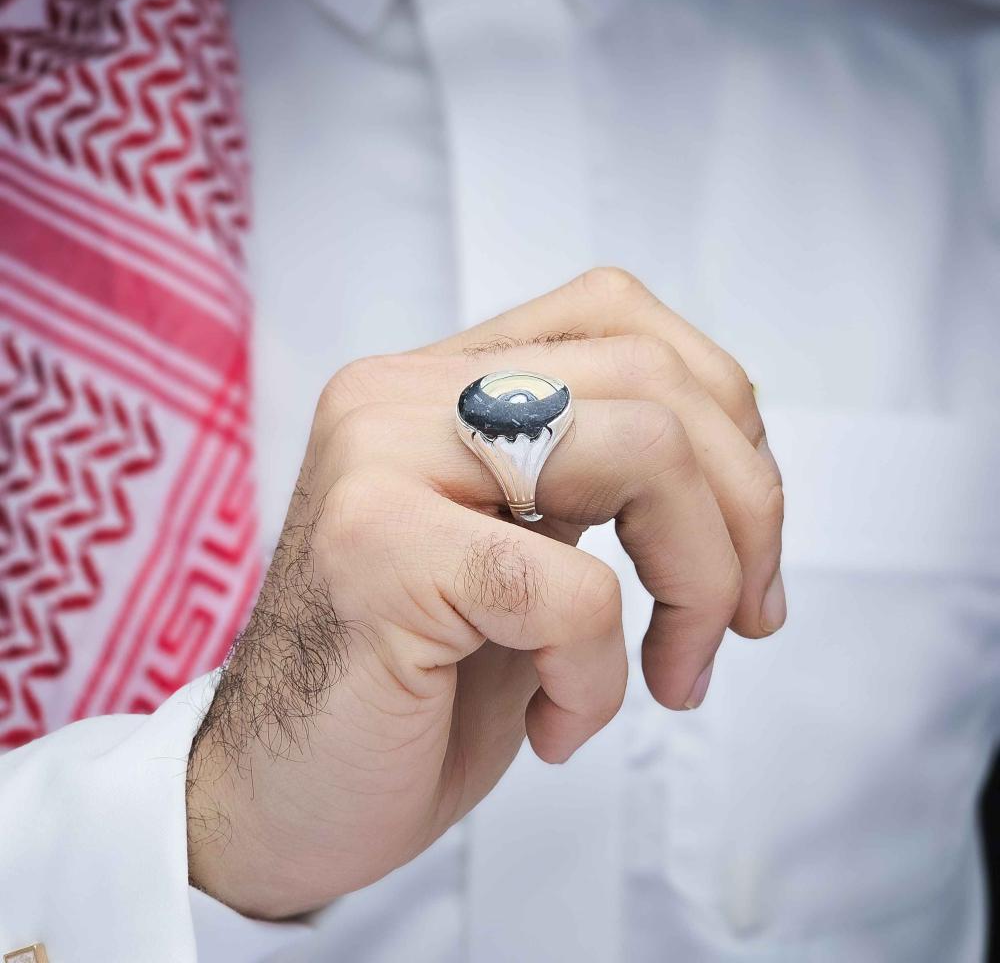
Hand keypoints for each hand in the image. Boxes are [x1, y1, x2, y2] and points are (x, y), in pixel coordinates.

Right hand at [186, 268, 784, 918]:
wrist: (280, 793)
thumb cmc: (415, 684)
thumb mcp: (525, 549)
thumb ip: (595, 478)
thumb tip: (743, 470)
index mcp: (438, 381)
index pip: (619, 314)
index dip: (722, 416)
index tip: (744, 537)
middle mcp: (400, 394)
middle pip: (653, 379)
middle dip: (747, 510)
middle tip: (740, 622)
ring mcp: (381, 461)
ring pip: (637, 450)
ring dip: (698, 584)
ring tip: (671, 674)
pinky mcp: (379, 552)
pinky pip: (573, 592)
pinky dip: (599, 679)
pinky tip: (555, 727)